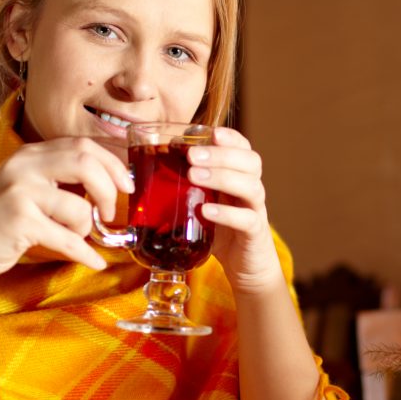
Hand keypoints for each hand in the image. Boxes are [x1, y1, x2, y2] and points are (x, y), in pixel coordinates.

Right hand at [0, 137, 133, 285]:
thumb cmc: (0, 222)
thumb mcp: (27, 188)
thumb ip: (59, 179)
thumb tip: (110, 184)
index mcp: (30, 154)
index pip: (82, 145)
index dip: (112, 163)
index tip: (127, 184)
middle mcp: (24, 166)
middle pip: (85, 163)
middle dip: (109, 189)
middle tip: (111, 212)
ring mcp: (19, 191)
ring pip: (79, 207)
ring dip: (86, 229)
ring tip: (76, 238)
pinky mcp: (19, 220)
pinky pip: (68, 238)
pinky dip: (85, 254)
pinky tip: (94, 262)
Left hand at [188, 127, 281, 292]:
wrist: (245, 267)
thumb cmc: (219, 230)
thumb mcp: (201, 204)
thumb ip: (184, 187)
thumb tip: (145, 170)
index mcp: (240, 177)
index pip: (244, 149)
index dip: (231, 138)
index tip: (212, 132)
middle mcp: (251, 190)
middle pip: (251, 162)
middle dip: (221, 154)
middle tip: (192, 155)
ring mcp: (255, 211)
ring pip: (251, 186)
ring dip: (222, 177)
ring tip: (195, 176)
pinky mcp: (254, 234)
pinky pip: (247, 219)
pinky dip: (227, 214)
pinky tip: (206, 211)